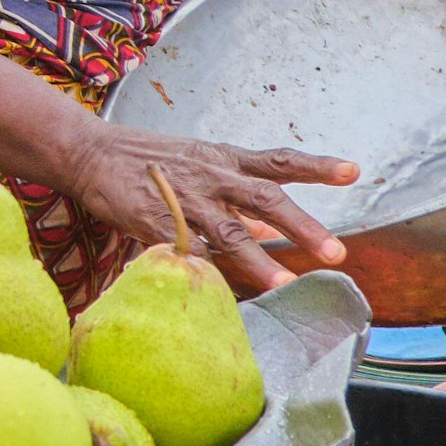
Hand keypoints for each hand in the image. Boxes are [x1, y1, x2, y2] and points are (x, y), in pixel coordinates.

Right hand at [59, 121, 355, 295]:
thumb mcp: (198, 163)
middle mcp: (211, 176)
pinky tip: (223, 293)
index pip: (279, 160)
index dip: (317, 167)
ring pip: (227, 230)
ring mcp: (184, 199)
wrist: (90, 152)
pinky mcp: (154, 221)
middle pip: (264, 198)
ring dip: (258, 259)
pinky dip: (206, 270)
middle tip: (334, 252)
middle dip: (301, 226)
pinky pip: (187, 250)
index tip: (354, 172)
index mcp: (225, 160)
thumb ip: (234, 194)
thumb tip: (267, 229)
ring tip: (285, 285)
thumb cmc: (150, 160)